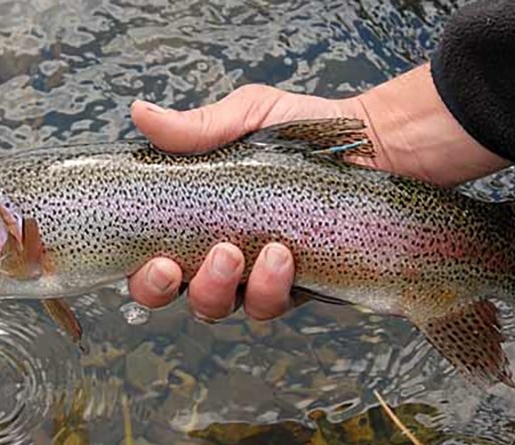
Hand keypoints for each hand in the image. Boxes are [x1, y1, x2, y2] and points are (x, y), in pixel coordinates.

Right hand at [126, 63, 510, 321]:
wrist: (373, 144)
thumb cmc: (303, 131)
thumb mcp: (248, 117)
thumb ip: (197, 127)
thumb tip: (141, 114)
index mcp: (198, 220)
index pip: (155, 263)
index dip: (145, 277)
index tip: (156, 260)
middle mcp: (223, 255)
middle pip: (184, 297)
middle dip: (185, 288)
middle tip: (203, 258)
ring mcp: (260, 276)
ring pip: (227, 308)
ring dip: (227, 288)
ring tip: (248, 251)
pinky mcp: (299, 287)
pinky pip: (274, 306)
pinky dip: (273, 288)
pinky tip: (284, 256)